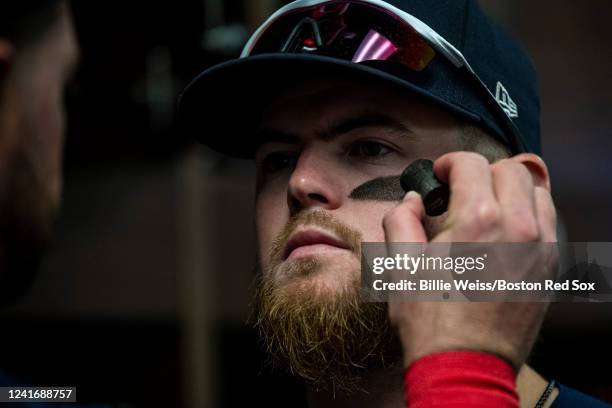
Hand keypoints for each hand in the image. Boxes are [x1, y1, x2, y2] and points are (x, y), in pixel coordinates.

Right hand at [383, 152, 556, 368]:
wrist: (466, 364)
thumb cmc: (430, 318)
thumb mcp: (400, 265)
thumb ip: (401, 220)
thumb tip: (411, 201)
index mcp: (478, 220)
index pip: (472, 164)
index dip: (449, 163)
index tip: (439, 175)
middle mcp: (517, 226)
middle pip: (510, 170)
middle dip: (482, 172)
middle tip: (460, 189)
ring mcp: (540, 247)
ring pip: (537, 192)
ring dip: (510, 189)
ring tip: (486, 207)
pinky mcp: (549, 267)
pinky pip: (548, 222)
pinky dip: (528, 213)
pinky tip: (505, 231)